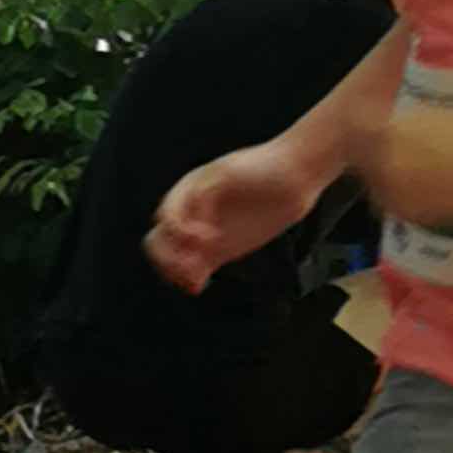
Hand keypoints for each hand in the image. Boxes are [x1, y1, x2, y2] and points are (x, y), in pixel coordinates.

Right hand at [147, 126, 321, 291]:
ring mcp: (205, 233)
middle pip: (159, 241)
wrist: (293, 177)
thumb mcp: (229, 171)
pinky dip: (192, 280)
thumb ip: (205, 190)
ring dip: (177, 271)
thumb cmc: (262, 166)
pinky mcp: (221, 250)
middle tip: (192, 266)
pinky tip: (199, 286)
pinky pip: (196, 270)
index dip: (179, 232)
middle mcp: (192, 214)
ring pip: (175, 258)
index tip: (209, 236)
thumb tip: (193, 213)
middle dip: (169, 257)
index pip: (164, 218)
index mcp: (187, 191)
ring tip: (195, 281)